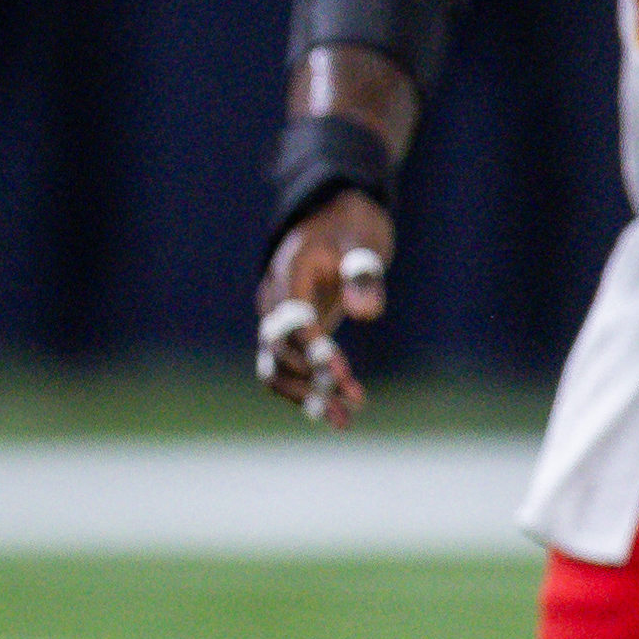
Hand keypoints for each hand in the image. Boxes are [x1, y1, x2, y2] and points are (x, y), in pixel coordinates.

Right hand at [253, 189, 392, 429]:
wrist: (334, 218)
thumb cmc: (350, 228)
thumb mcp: (363, 243)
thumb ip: (363, 275)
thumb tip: (364, 315)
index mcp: (288, 273)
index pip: (290, 320)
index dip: (312, 349)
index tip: (342, 372)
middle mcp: (274, 300)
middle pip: (276, 350)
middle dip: (310, 378)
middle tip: (353, 396)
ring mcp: (277, 319)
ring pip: (274, 368)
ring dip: (305, 396)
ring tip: (345, 420)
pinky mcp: (289, 336)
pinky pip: (285, 370)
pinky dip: (306, 393)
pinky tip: (338, 414)